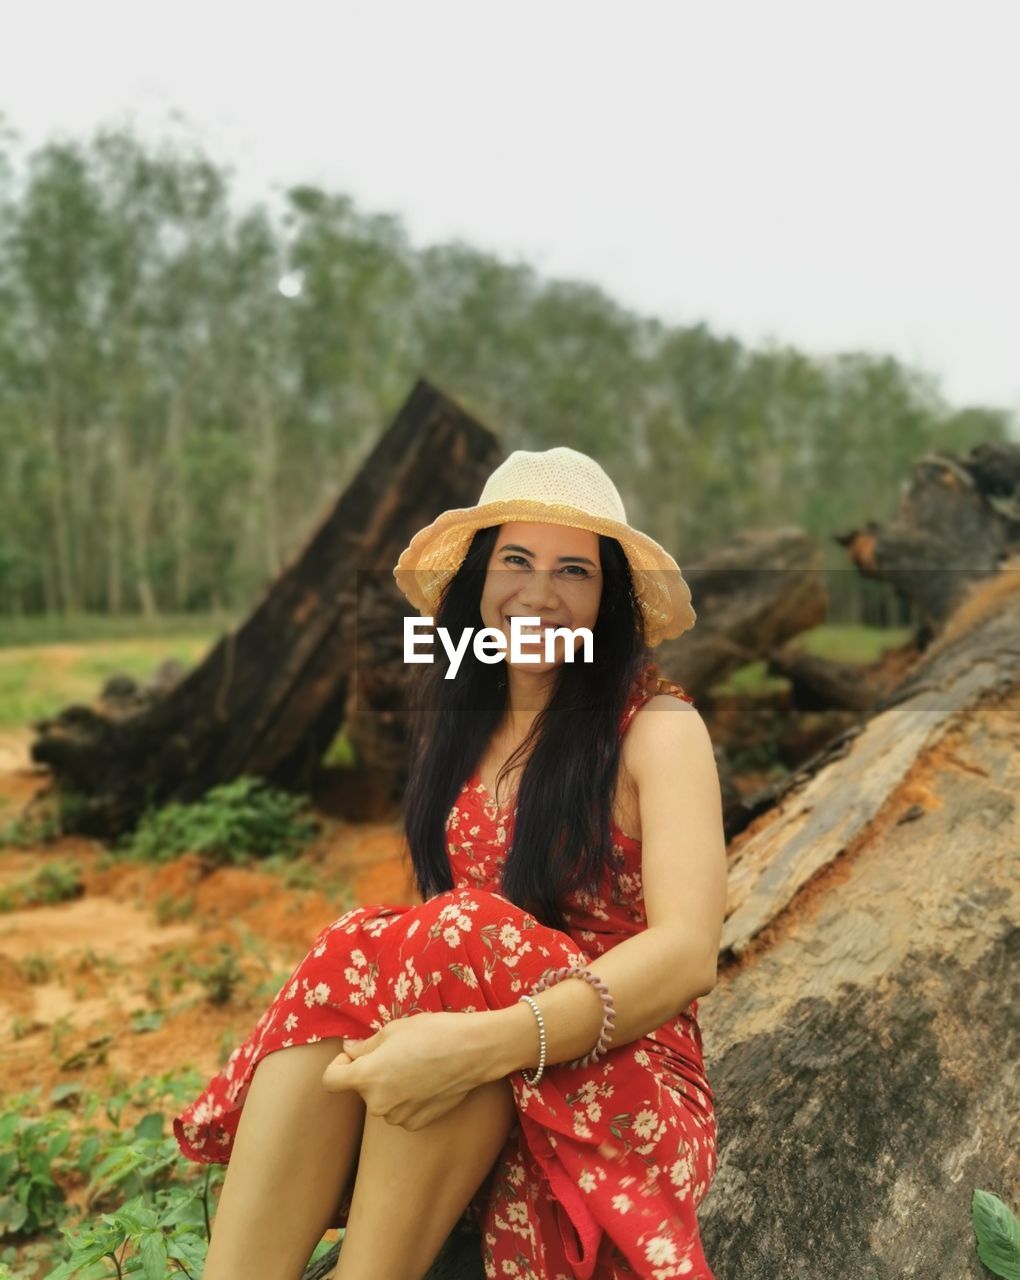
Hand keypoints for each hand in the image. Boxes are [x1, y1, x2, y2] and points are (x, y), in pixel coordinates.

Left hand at [321, 1012, 489, 1130]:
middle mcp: (378, 1103)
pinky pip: (401, 1111)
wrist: (472, 1051)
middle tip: (397, 1053)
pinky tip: (427, 1082)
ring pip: (382, 1100)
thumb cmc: (432, 1033)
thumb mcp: (392, 1030)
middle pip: (361, 1089)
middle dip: (371, 1072)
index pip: (331, 1080)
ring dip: (390, 1086)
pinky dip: (408, 1099)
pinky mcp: (417, 1124)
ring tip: (416, 1066)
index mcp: (367, 1077)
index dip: (340, 1064)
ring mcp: (398, 1117)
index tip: (356, 1054)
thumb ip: (364, 1046)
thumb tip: (349, 1051)